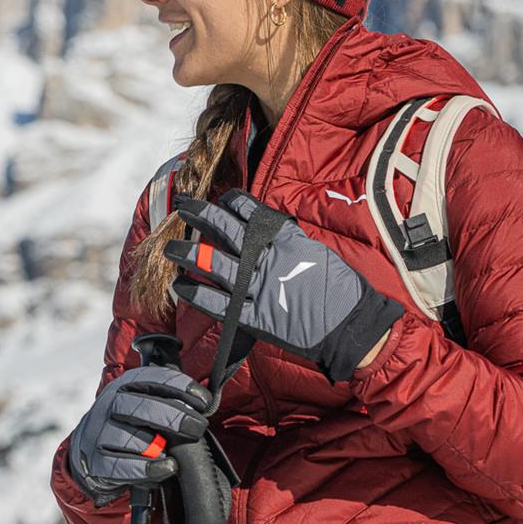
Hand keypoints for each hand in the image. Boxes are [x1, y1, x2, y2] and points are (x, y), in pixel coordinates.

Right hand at [65, 365, 210, 505]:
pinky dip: (147, 469)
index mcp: (126, 385)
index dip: (182, 388)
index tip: (204, 402)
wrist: (90, 448)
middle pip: (140, 407)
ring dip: (157, 447)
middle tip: (197, 427)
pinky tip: (166, 468)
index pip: (153, 379)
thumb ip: (169, 400)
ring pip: (130, 438)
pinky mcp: (95, 461)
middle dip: (173, 417)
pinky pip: (121, 466)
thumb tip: (205, 404)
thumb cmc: (130, 424)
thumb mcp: (145, 403)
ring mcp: (99, 432)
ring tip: (175, 457)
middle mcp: (110, 404)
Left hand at [166, 190, 403, 383]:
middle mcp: (266, 259)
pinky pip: (216, 302)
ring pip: (213, 263)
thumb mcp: (315, 253)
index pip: (250, 211)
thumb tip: (268, 230)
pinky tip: (180, 285)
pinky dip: (196, 292)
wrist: (352, 325)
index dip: (231, 202)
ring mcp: (257, 288)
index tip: (221, 198)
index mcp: (284, 239)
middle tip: (182, 206)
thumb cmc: (339, 289)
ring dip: (188, 253)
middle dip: (200, 214)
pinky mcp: (253, 317)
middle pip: (224, 229)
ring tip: (170, 247)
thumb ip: (287, 241)